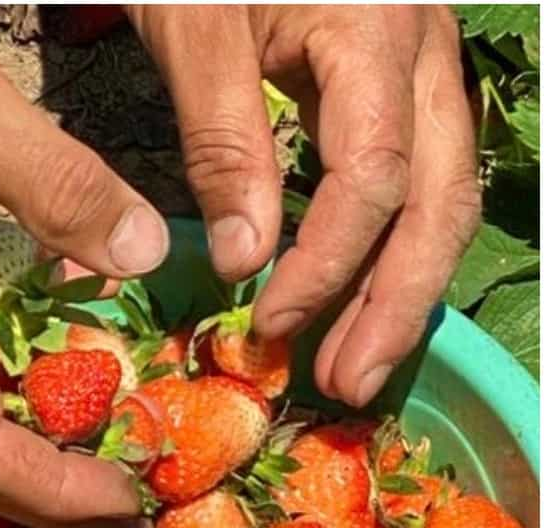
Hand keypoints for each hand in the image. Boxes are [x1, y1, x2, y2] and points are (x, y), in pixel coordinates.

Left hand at [126, 5, 477, 406]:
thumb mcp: (195, 27)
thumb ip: (223, 138)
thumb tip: (247, 259)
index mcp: (376, 34)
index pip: (373, 176)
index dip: (326, 262)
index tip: (269, 323)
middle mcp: (422, 53)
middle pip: (438, 198)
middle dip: (396, 299)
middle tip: (345, 382)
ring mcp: (420, 65)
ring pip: (442, 192)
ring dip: (401, 285)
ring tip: (354, 364)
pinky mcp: (396, 79)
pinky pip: (415, 173)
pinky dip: (389, 243)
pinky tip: (355, 297)